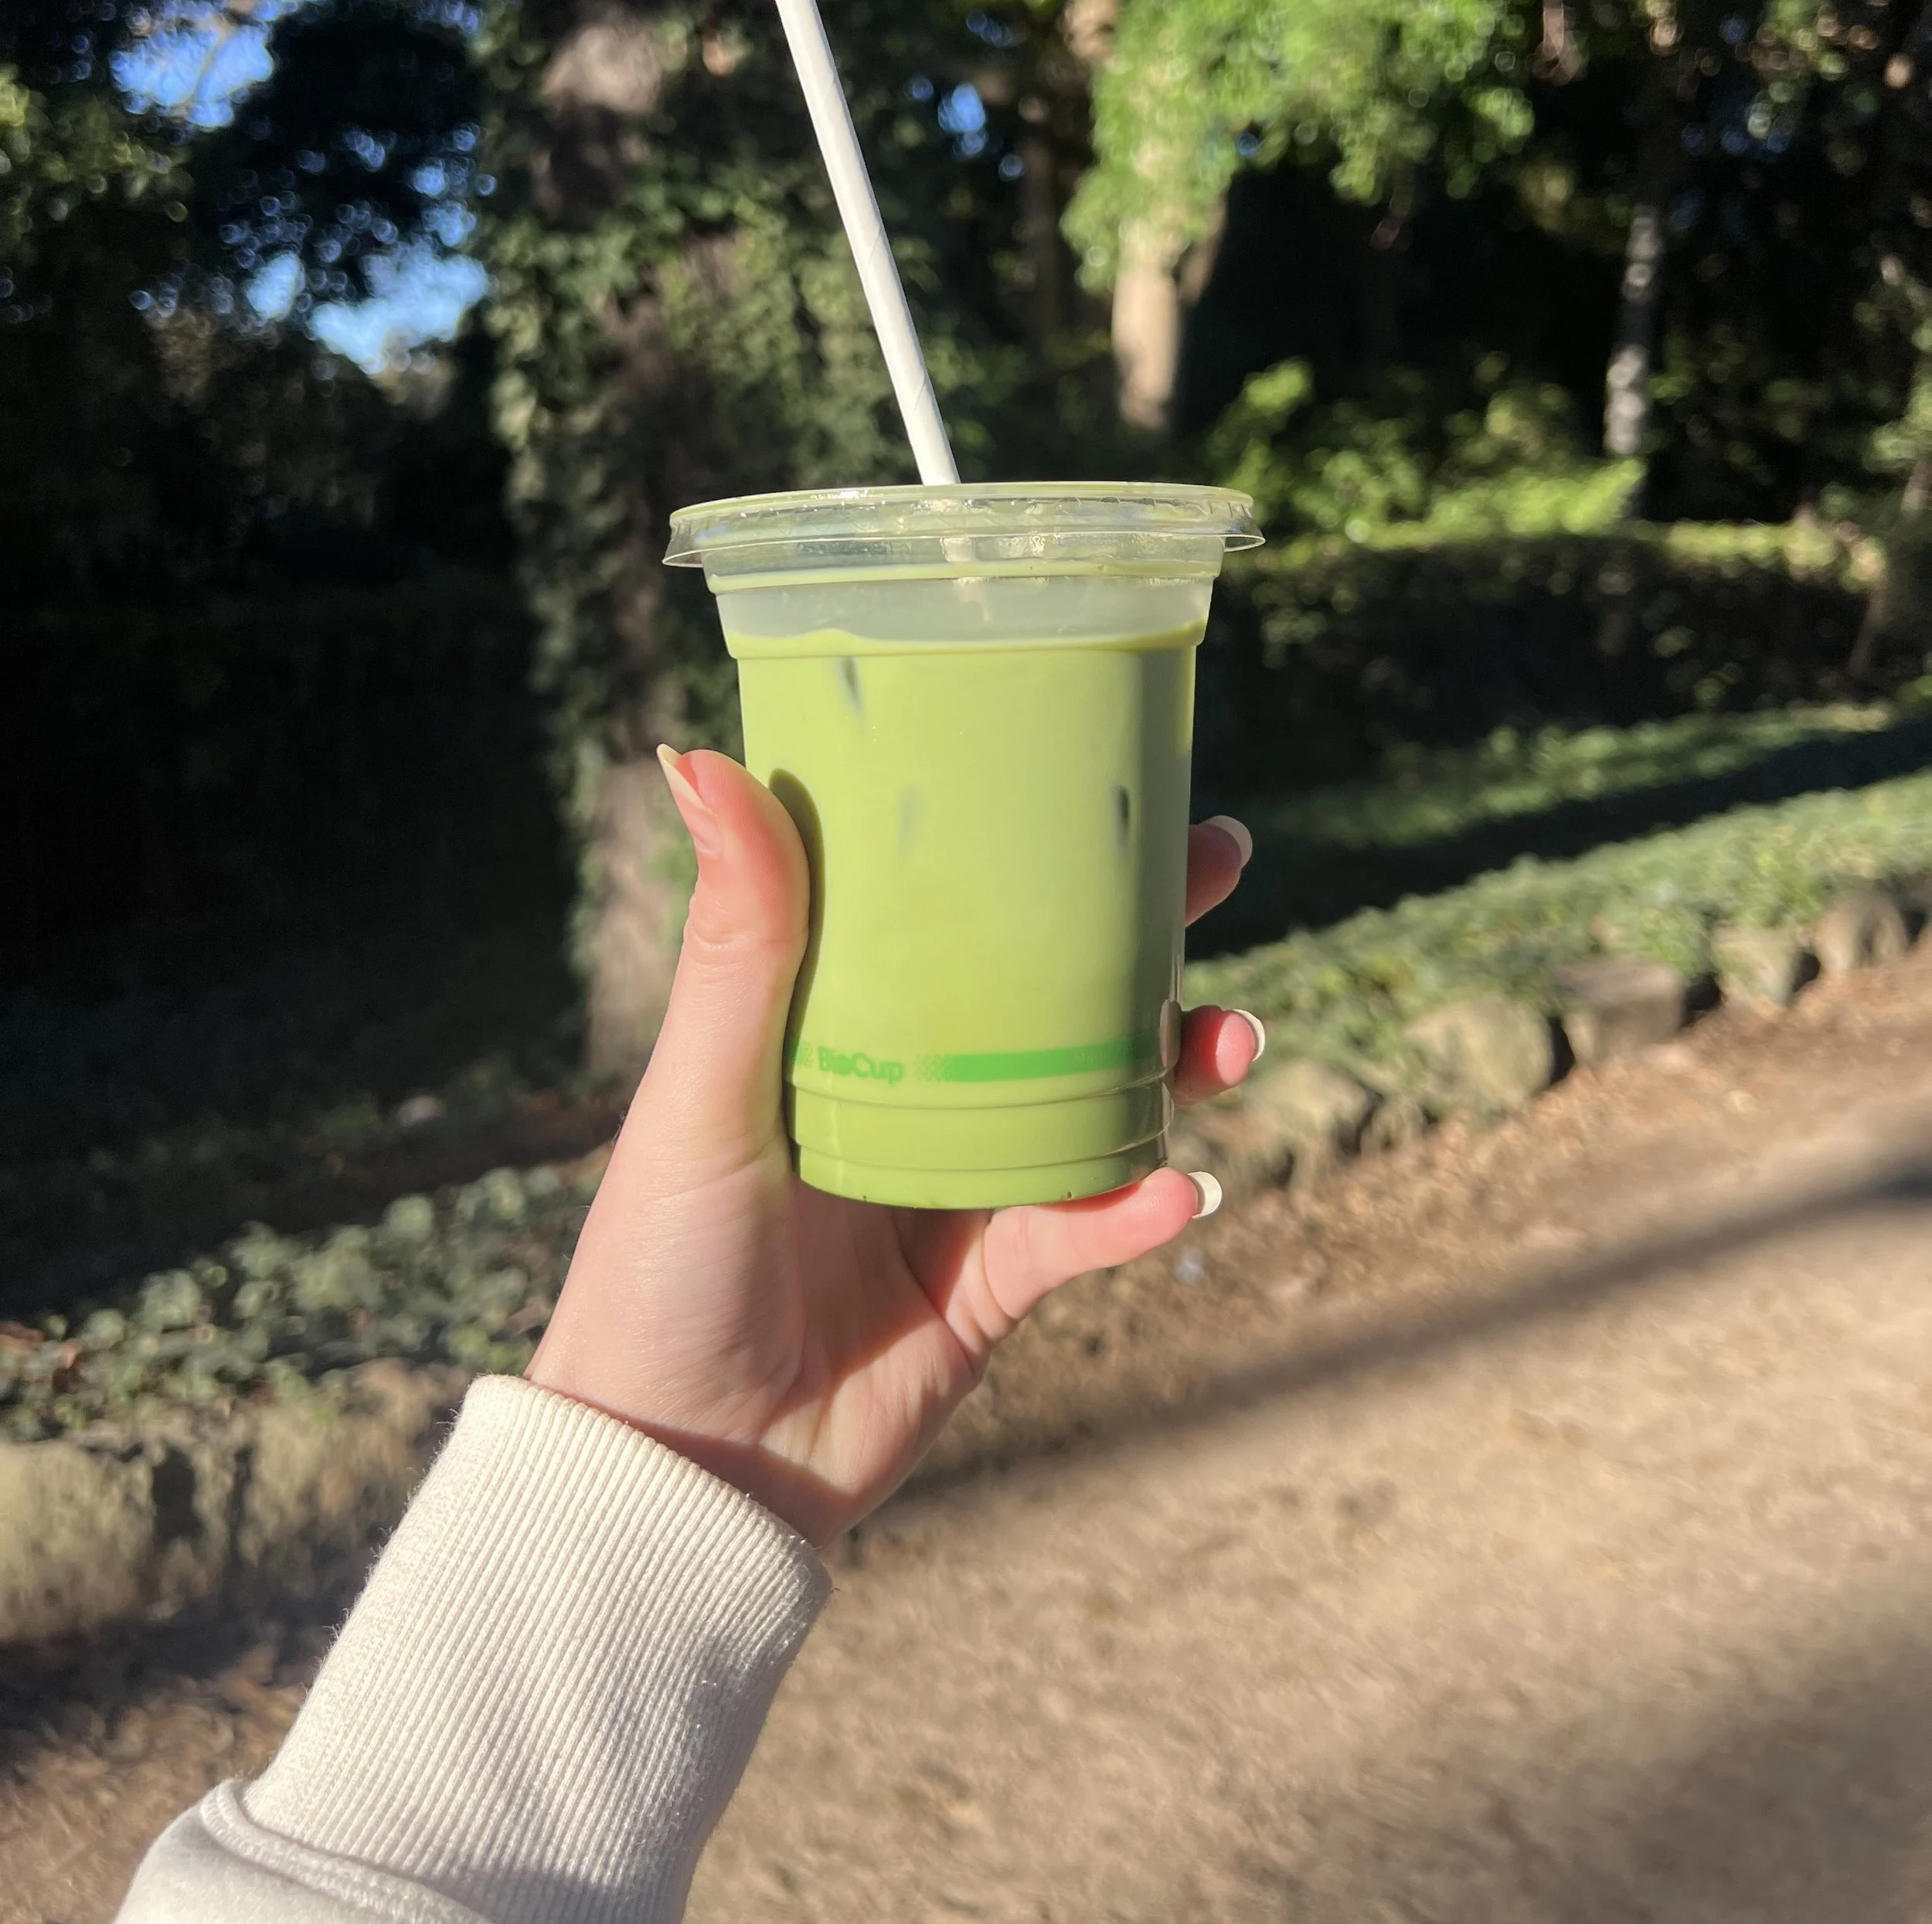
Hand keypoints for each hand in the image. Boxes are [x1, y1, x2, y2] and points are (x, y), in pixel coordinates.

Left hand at [526, 750, 1262, 1544]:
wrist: (673, 1467)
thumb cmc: (654, 1264)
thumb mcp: (701, 1089)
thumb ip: (738, 939)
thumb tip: (702, 758)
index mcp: (839, 1026)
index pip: (947, 906)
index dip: (1025, 841)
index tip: (1100, 768)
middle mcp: (914, 1091)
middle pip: (1051, 986)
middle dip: (1145, 924)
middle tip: (1222, 854)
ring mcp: (962, 1185)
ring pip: (1099, 1100)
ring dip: (1178, 1062)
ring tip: (1232, 1038)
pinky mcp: (994, 1287)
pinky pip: (1086, 1233)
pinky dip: (1136, 1211)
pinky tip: (1173, 1192)